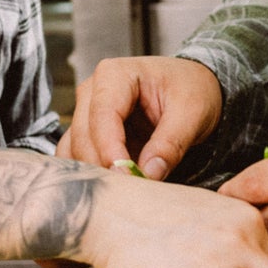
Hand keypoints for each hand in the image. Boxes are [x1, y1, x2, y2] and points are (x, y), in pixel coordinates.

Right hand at [59, 56, 222, 180]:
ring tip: (126, 193)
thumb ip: (170, 142)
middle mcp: (92, 92)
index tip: (127, 176)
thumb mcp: (192, 112)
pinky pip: (79, 158)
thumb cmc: (191, 89)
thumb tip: (148, 173)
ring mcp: (86, 113)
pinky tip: (118, 187)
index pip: (103, 115)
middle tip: (131, 192)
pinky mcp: (89, 134)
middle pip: (83, 136)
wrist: (193, 87)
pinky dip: (94, 175)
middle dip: (104, 166)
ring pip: (75, 150)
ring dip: (97, 173)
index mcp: (115, 74)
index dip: (111, 149)